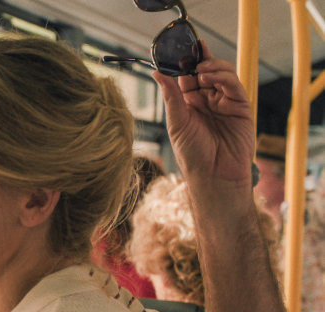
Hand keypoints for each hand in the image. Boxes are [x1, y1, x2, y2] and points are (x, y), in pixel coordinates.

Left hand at [153, 42, 254, 190]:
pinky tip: (209, 77)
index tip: (177, 49)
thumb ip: (171, 97)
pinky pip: (233, 85)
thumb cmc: (192, 155)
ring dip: (211, 66)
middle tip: (191, 52)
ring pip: (221, 73)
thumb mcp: (177, 123)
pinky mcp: (241, 107)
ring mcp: (224, 102)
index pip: (186, 76)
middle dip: (198, 59)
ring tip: (200, 69)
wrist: (214, 175)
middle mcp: (207, 100)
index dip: (183, 63)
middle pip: (205, 70)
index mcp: (189, 104)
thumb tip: (157, 73)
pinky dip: (222, 76)